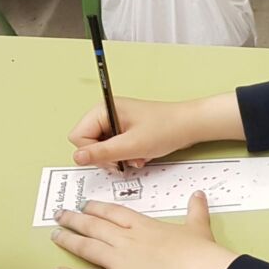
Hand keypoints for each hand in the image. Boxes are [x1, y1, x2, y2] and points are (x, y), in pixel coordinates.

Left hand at [50, 192, 237, 268]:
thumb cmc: (197, 250)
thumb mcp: (198, 225)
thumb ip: (195, 209)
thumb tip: (199, 194)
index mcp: (142, 225)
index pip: (112, 212)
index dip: (96, 208)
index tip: (86, 205)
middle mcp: (125, 238)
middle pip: (93, 226)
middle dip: (74, 220)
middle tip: (60, 216)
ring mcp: (118, 259)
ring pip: (86, 247)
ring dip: (68, 240)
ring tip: (55, 235)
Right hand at [69, 93, 244, 169]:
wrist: (191, 126)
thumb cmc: (166, 128)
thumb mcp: (132, 145)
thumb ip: (102, 153)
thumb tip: (77, 158)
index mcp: (103, 110)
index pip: (78, 137)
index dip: (92, 153)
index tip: (113, 158)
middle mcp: (106, 114)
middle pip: (88, 144)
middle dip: (106, 157)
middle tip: (126, 159)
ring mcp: (116, 122)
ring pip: (102, 149)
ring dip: (118, 158)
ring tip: (136, 157)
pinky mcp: (125, 131)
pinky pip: (115, 149)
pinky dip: (126, 156)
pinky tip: (140, 156)